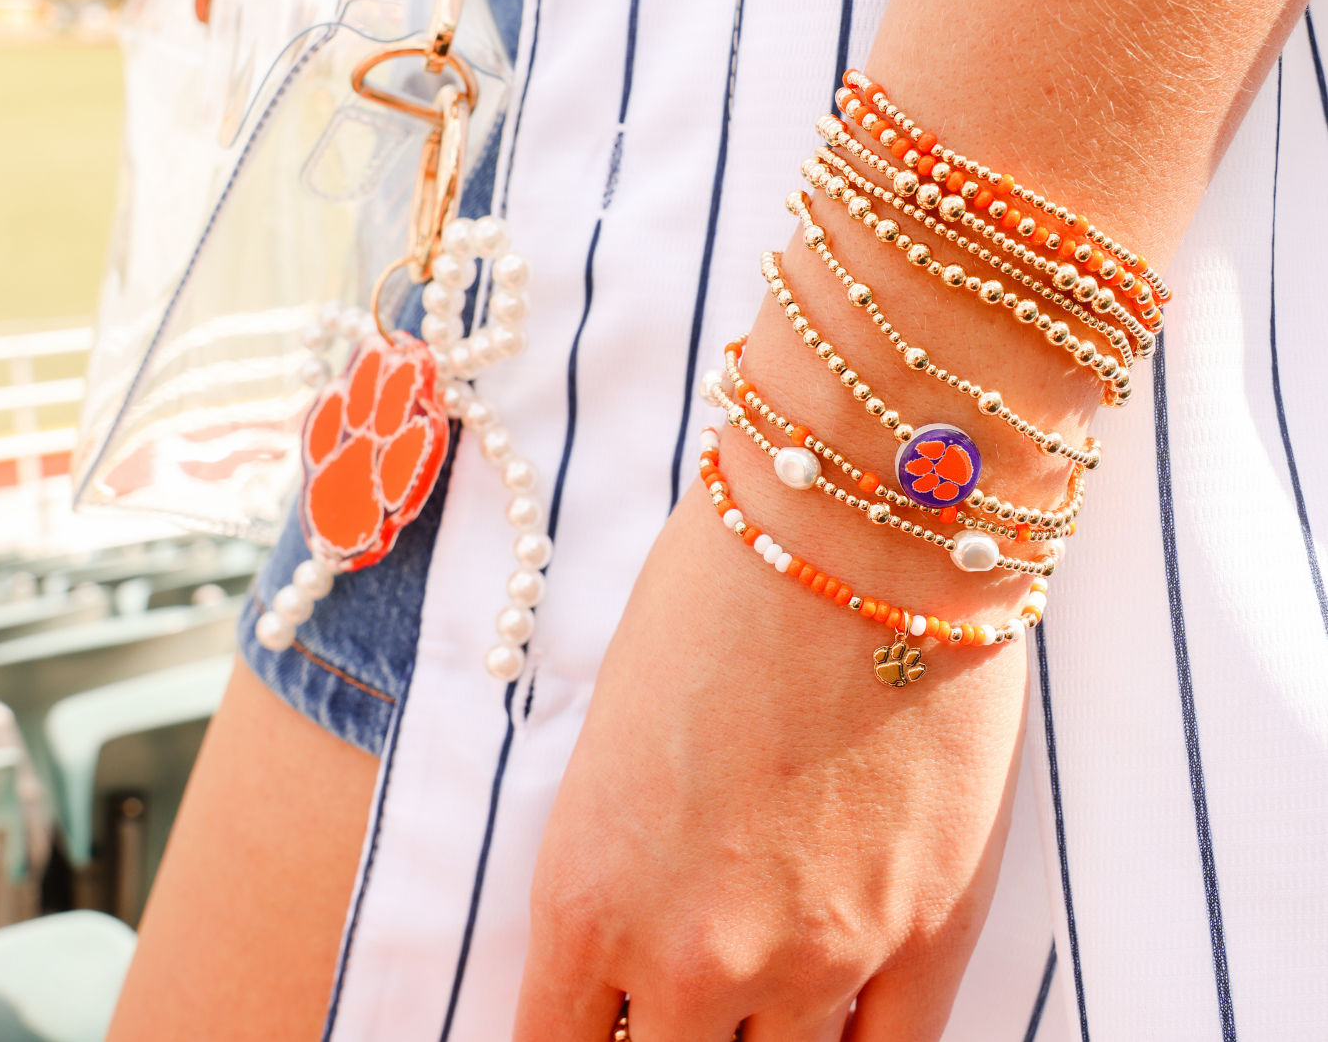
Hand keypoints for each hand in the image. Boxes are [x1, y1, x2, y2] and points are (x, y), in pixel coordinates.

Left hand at [513, 480, 1027, 1041]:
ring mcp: (817, 959)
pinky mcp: (929, 934)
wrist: (856, 525)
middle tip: (686, 994)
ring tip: (769, 981)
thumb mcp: (614, 737)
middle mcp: (691, 956)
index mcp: (586, 894)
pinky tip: (845, 1015)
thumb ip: (620, 859)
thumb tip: (636, 931)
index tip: (597, 1031)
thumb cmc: (717, 593)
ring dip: (767, 1040)